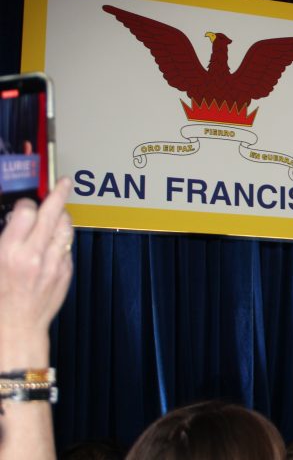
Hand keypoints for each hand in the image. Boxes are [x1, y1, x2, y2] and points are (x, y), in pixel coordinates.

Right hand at [0, 178, 73, 366]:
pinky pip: (67, 246)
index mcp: (9, 252)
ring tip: (58, 211)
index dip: (26, 203)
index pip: (26, 212)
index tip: (25, 204)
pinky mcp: (65, 271)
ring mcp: (53, 263)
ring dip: (62, 216)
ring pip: (66, 227)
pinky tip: (54, 242)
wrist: (16, 328)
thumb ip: (5, 239)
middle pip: (52, 213)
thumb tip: (15, 220)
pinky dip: (62, 240)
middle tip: (64, 182)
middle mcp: (34, 255)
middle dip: (59, 193)